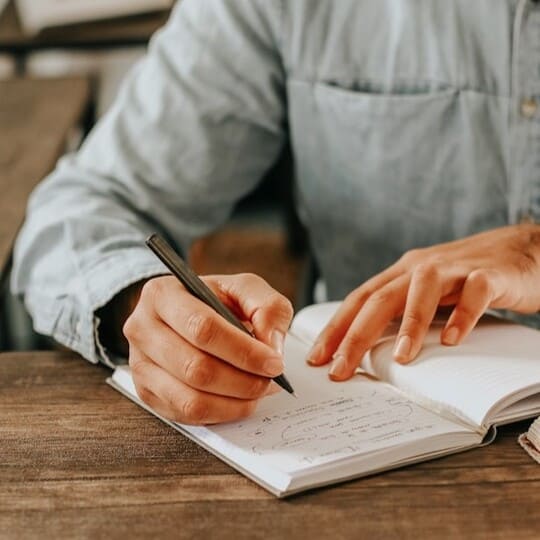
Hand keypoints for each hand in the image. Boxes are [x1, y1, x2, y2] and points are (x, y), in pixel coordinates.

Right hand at [123, 273, 292, 423]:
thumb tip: (271, 348)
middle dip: (243, 381)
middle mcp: (142, 329)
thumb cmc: (216, 300)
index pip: (203, 328)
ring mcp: (139, 365)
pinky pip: (187, 416)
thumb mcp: (245, 289)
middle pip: (195, 368)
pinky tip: (239, 399)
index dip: (243, 351)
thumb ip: (267, 308)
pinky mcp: (146, 392)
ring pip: (190, 398)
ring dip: (235, 401)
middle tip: (271, 381)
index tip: (274, 363)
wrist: (187, 313)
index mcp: (163, 294)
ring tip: (258, 390)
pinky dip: (222, 413)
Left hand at [307, 224, 539, 379]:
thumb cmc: (466, 278)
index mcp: (401, 274)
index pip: (359, 300)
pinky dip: (462, 316)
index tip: (317, 358)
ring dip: (409, 325)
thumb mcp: (425, 294)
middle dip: (355, 335)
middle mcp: (419, 268)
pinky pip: (474, 294)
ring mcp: (453, 269)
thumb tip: (369, 348)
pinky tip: (452, 340)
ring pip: (421, 291)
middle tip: (340, 369)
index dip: (336, 328)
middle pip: (379, 299)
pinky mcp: (488, 274)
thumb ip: (401, 313)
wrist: (523, 249)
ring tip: (400, 358)